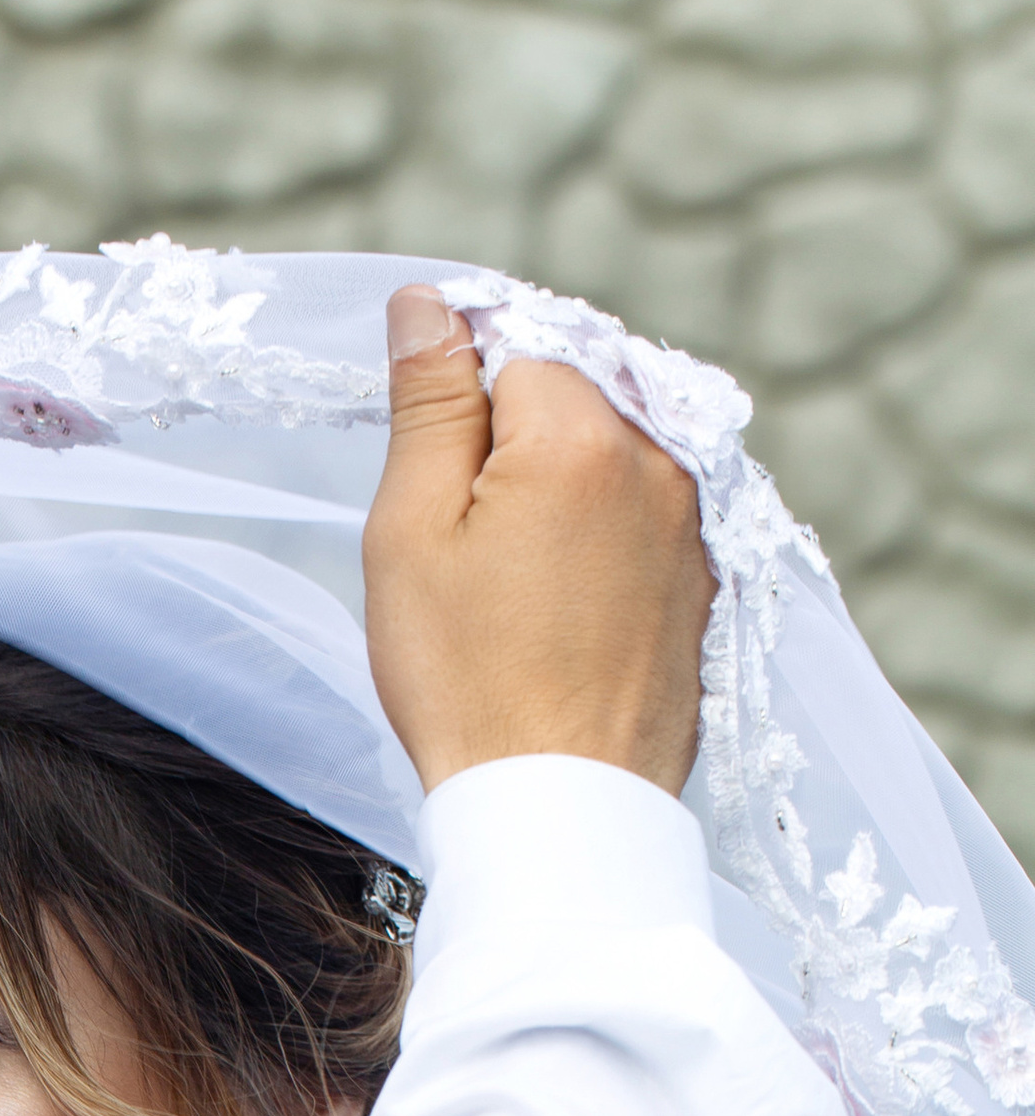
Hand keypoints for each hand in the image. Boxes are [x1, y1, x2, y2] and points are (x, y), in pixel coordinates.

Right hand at [362, 284, 715, 800]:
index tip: (435, 487)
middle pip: (569, 393)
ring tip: (514, 587)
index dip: (458, 406)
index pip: (511, 346)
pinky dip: (598, 538)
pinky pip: (642, 514)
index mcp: (580, 433)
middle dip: (513, 442)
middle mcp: (657, 458)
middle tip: (469, 548)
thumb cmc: (467, 686)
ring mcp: (693, 520)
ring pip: (608, 454)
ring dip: (557, 489)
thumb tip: (427, 303)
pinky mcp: (703, 576)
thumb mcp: (411, 533)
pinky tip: (558, 610)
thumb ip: (428, 403)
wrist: (561, 812)